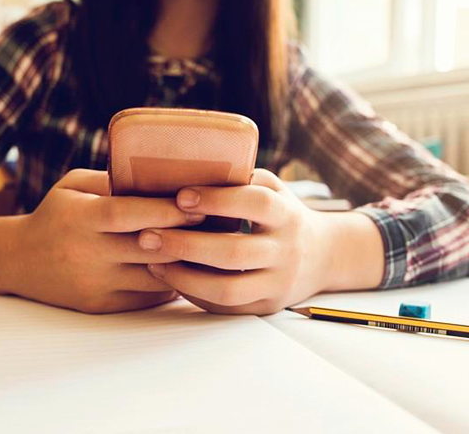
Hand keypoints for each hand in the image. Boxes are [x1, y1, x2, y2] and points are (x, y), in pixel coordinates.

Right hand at [10, 169, 205, 313]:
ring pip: (153, 277)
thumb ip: (110, 179)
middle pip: (147, 247)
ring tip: (212, 247)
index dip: (164, 209)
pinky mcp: (100, 305)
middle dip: (186, 236)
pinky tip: (188, 269)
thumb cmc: (55, 215)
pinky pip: (146, 297)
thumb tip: (158, 173)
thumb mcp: (72, 185)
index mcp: (80, 218)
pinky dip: (170, 283)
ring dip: (185, 263)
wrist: (19, 261)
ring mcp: (94, 283)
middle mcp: (87, 253)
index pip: (127, 213)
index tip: (196, 204)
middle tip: (219, 224)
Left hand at [139, 169, 331, 314]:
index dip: (217, 200)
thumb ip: (241, 178)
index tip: (180, 196)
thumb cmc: (283, 214)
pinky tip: (171, 278)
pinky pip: (226, 307)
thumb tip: (188, 164)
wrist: (325, 256)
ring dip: (183, 276)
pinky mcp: (266, 306)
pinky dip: (194, 294)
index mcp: (287, 214)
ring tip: (152, 261)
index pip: (255, 204)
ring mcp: (278, 283)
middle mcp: (286, 250)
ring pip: (227, 289)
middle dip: (185, 244)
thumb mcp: (273, 189)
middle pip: (233, 252)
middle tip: (147, 236)